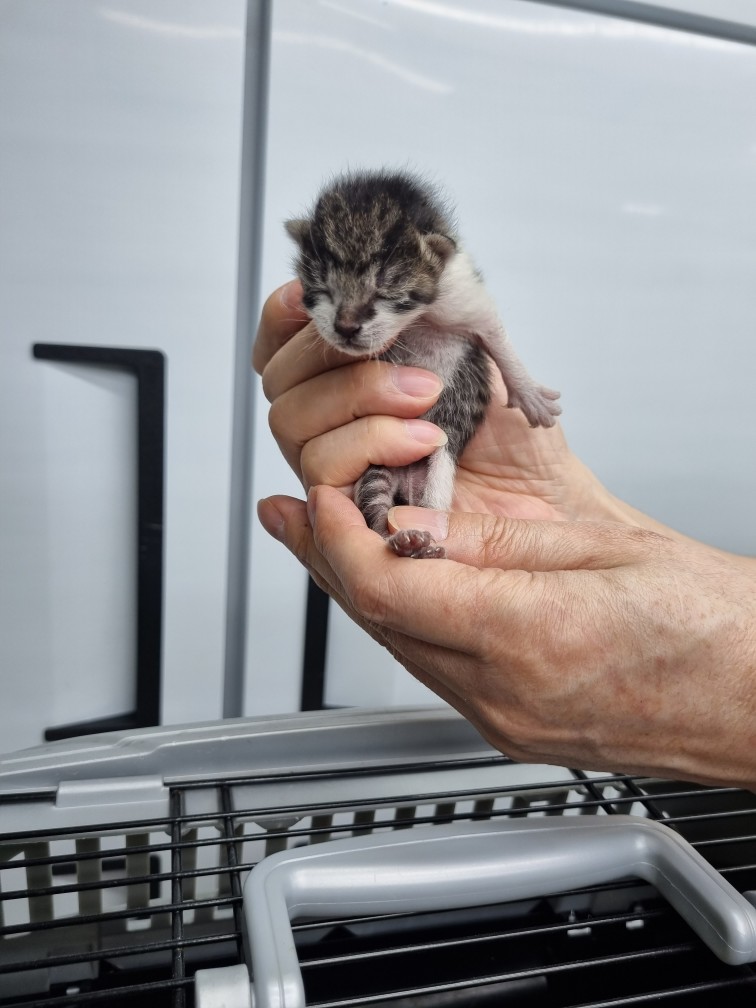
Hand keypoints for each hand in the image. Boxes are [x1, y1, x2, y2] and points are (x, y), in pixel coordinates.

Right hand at [254, 281, 617, 525]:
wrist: (543, 498)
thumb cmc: (513, 435)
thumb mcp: (475, 350)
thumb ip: (427, 308)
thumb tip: (392, 264)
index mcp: (351, 374)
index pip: (280, 339)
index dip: (285, 315)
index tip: (314, 298)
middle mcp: (334, 421)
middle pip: (279, 381)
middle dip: (336, 359)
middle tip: (410, 367)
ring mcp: (338, 465)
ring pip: (290, 423)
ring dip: (356, 401)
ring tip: (428, 410)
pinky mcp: (350, 509)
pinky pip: (319, 474)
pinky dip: (367, 446)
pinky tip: (419, 443)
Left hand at [258, 486, 755, 789]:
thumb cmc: (714, 628)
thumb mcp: (600, 551)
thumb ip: (496, 545)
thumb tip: (419, 528)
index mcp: (525, 638)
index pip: (385, 586)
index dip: (337, 536)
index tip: (322, 495)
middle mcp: (502, 695)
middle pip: (376, 620)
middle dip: (327, 558)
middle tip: (292, 514)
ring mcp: (505, 719)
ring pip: (397, 645)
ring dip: (357, 588)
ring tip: (325, 539)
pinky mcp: (514, 725)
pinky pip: (433, 666)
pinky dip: (402, 618)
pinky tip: (395, 585)